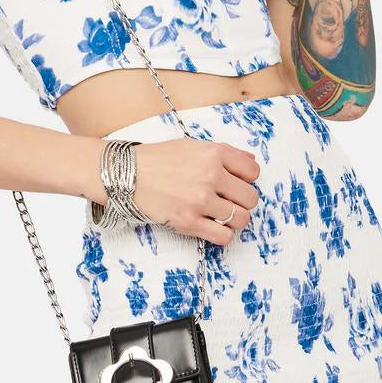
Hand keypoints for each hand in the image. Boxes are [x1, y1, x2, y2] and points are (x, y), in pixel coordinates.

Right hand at [131, 139, 260, 245]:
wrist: (128, 174)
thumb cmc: (159, 160)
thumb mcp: (193, 146)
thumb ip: (225, 153)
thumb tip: (251, 161)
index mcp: (214, 153)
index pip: (253, 171)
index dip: (246, 179)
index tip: (235, 183)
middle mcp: (211, 175)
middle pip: (250, 198)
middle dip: (242, 202)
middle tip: (227, 201)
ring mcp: (200, 200)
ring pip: (240, 219)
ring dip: (233, 219)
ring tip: (218, 215)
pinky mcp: (189, 221)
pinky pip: (224, 236)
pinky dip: (222, 234)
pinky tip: (210, 225)